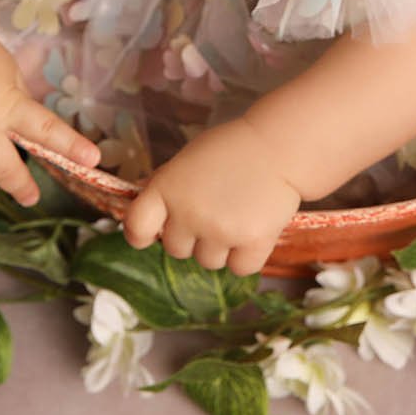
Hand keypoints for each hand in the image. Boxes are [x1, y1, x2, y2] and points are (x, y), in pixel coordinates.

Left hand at [122, 118, 301, 275]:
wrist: (278, 146)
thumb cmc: (230, 149)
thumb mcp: (187, 161)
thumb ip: (167, 189)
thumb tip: (151, 217)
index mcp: (167, 188)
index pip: (137, 227)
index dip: (141, 235)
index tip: (150, 235)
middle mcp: (189, 214)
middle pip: (176, 250)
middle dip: (192, 236)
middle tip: (214, 211)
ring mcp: (221, 231)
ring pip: (208, 262)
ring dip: (220, 247)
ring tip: (237, 216)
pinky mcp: (253, 243)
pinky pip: (240, 268)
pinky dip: (246, 255)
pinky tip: (254, 229)